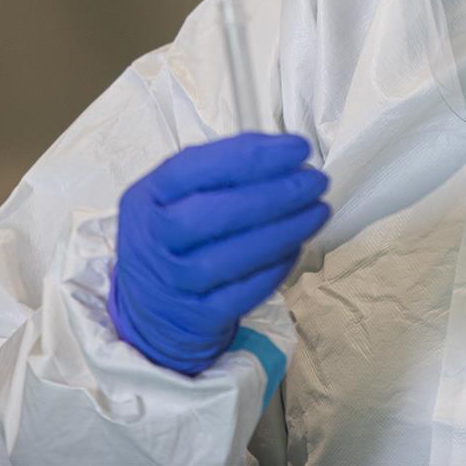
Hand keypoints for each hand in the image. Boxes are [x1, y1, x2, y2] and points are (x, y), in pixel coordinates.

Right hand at [108, 132, 330, 374]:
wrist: (148, 309)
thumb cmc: (171, 236)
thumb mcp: (170, 195)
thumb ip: (215, 172)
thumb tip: (283, 154)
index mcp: (148, 198)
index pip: (194, 168)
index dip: (251, 156)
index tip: (297, 148)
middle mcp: (155, 240)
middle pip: (215, 215)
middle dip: (275, 194)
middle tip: (315, 182)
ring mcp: (176, 282)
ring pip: (233, 257)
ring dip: (285, 230)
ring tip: (318, 210)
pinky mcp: (200, 316)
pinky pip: (246, 292)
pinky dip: (277, 266)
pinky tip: (298, 245)